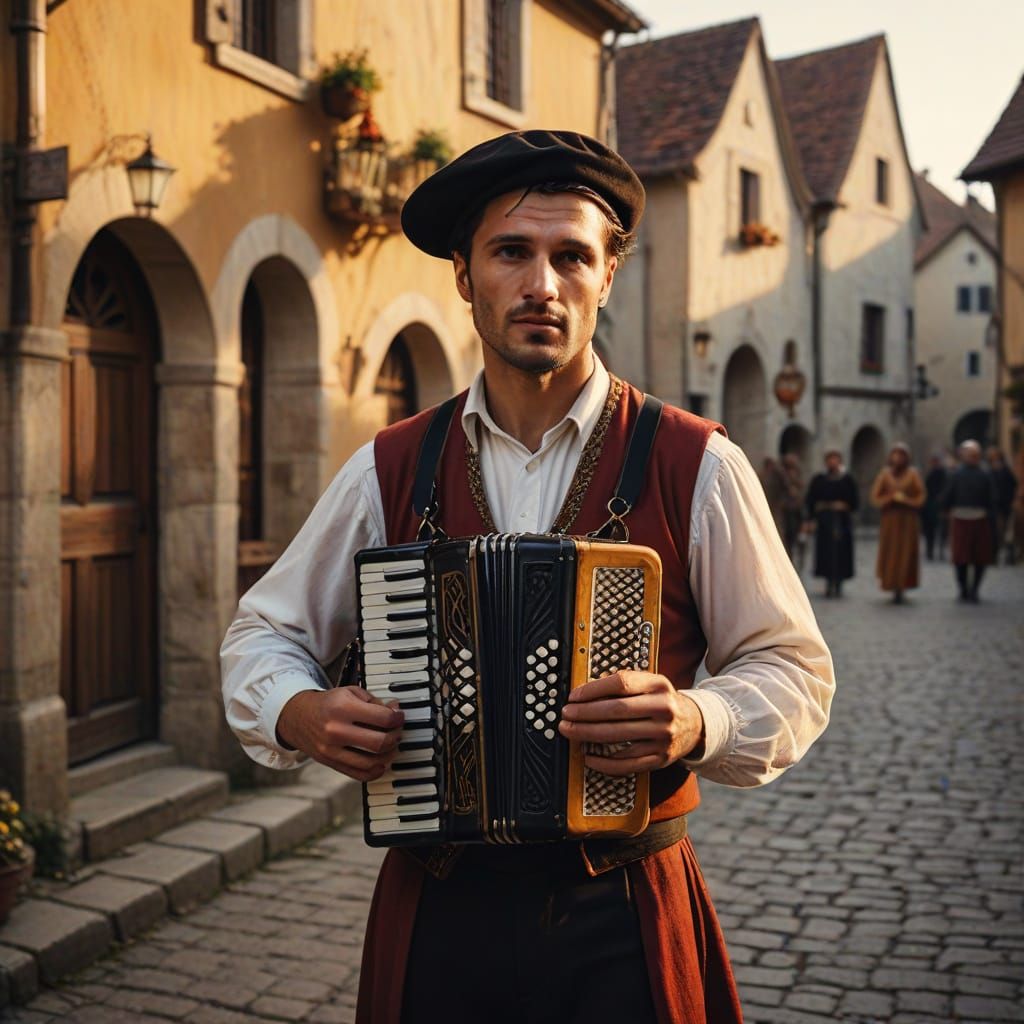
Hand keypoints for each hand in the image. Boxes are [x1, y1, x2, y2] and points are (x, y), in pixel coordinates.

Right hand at [276, 686, 404, 781]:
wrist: (298, 716)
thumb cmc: (329, 703)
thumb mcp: (350, 692)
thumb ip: (374, 701)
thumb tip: (395, 710)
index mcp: (343, 707)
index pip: (383, 718)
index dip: (397, 718)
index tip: (399, 717)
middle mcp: (336, 729)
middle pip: (379, 742)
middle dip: (395, 737)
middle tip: (397, 731)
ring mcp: (331, 749)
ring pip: (371, 761)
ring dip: (388, 755)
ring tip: (391, 746)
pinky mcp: (330, 762)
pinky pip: (359, 774)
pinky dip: (375, 771)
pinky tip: (381, 762)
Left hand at [558, 671, 704, 775]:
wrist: (695, 724)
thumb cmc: (660, 701)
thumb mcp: (650, 684)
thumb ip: (623, 684)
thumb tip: (583, 694)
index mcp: (659, 685)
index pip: (621, 683)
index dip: (593, 690)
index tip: (573, 696)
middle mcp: (664, 709)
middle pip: (616, 711)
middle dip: (585, 714)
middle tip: (565, 715)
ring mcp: (663, 736)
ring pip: (618, 736)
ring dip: (588, 735)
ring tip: (570, 732)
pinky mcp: (660, 758)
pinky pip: (626, 763)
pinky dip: (603, 762)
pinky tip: (588, 756)